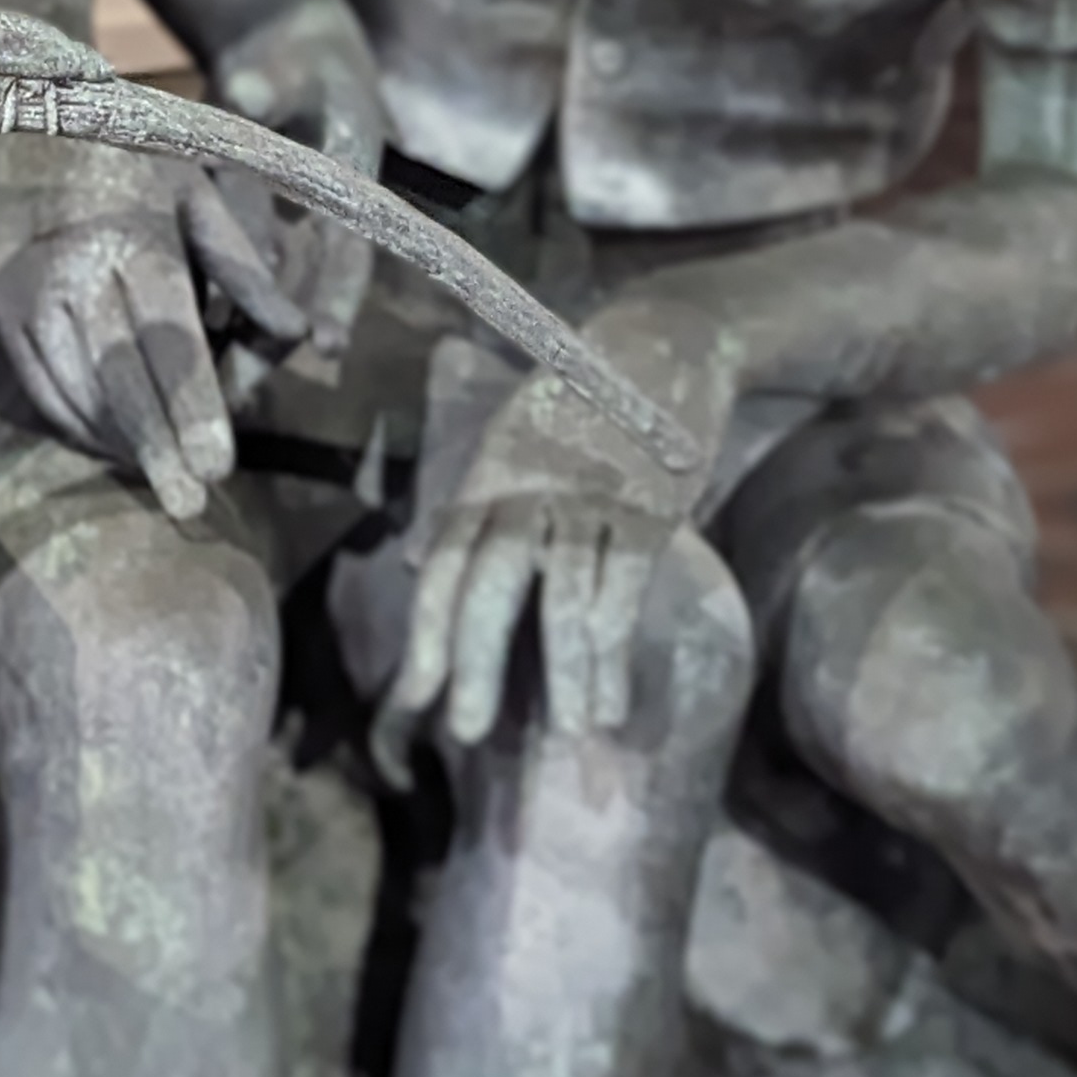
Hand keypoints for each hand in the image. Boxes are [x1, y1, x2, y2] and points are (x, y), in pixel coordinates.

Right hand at [0, 144, 304, 519]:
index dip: (194, 407)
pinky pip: (41, 386)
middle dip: (157, 447)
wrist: (21, 124)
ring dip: (120, 442)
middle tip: (189, 503)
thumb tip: (302, 337)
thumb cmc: (130, 165)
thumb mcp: (198, 194)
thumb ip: (246, 269)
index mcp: (134, 239)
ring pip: (76, 391)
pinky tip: (114, 446)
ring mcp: (30, 294)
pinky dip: (78, 424)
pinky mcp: (4, 311)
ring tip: (163, 480)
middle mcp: (75, 270)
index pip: (168, 340)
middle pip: (119, 378)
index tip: (218, 465)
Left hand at [207, 0, 395, 369]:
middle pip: (297, 293)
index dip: (337, 297)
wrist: (296, 57)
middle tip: (235, 396)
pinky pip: (227, 278)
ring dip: (234, 340)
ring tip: (200, 395)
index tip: (324, 344)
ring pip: (260, 297)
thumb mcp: (289, 66)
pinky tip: (166, 349)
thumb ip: (269, 85)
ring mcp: (283, 229)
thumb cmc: (300, 59)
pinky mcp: (246, 229)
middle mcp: (318, 219)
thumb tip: (247, 92)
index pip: (345, 249)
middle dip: (268, 345)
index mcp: (345, 182)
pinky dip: (204, 307)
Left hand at [383, 311, 733, 753]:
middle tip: (466, 731)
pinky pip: (622, 589)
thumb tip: (412, 566)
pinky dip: (614, 652)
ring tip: (570, 737)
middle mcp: (526, 486)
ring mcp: (587, 496)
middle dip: (474, 660)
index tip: (412, 696)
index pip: (444, 560)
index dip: (427, 630)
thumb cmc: (579, 404)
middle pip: (489, 582)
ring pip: (565, 597)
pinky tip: (612, 701)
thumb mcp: (508, 441)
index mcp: (486, 475)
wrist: (664, 339)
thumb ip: (466, 507)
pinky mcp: (646, 505)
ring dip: (566, 675)